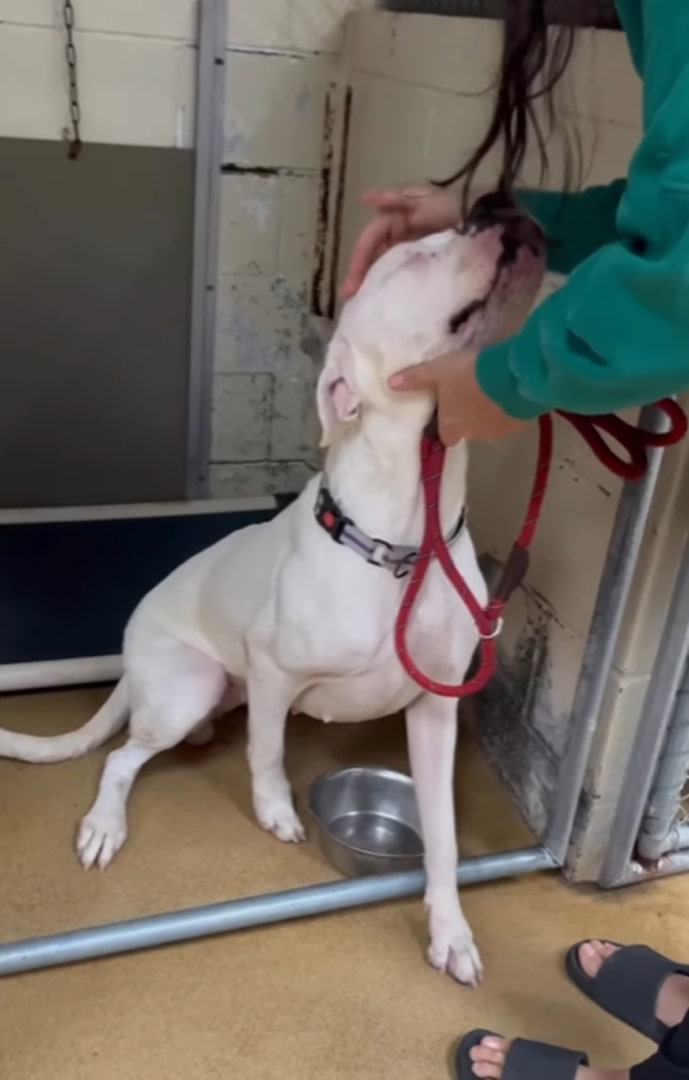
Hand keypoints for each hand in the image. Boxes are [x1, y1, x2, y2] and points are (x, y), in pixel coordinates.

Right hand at [341, 185, 463, 299]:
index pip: (372, 239)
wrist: (490, 221)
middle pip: (376, 256)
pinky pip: (407, 277)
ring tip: (363, 303)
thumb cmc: (456, 206)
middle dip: (361, 275)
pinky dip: (395, 287)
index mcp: (399, 219)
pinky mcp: (430, 267)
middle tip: (349, 298)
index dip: (359, 260)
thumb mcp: (426, 199)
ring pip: (387, 267)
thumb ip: (397, 199)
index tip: (350, 286)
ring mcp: (416, 252)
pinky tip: (388, 303)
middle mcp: (403, 235)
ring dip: (374, 283)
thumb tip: (365, 198)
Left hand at [389, 350, 525, 445]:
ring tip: (493, 389)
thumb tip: (390, 384)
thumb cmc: (469, 375)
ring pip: (491, 426)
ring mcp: (499, 432)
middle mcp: (474, 434)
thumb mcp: (438, 370)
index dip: (447, 425)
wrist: (512, 376)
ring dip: (491, 412)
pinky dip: (509, 408)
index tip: (449, 410)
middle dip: (471, 417)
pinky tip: (510, 391)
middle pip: (469, 431)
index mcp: (452, 426)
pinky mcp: (520, 425)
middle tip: (473, 392)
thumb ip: (415, 378)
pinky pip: (511, 419)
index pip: (446, 437)